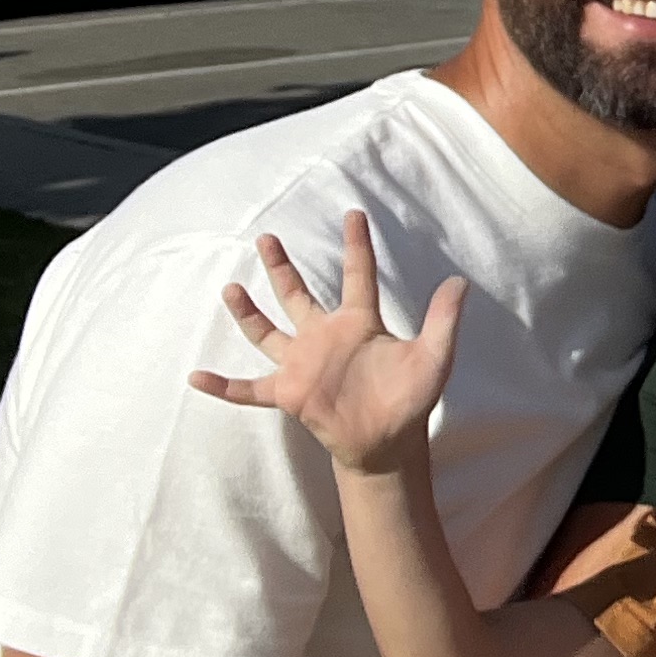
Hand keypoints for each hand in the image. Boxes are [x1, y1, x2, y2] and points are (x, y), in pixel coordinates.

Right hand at [187, 210, 464, 474]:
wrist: (389, 442)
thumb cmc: (411, 399)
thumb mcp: (434, 357)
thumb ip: (443, 321)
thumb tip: (460, 281)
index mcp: (359, 324)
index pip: (357, 276)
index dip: (357, 246)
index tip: (354, 213)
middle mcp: (324, 337)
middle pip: (297, 294)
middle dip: (281, 267)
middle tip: (267, 237)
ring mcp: (302, 364)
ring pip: (267, 332)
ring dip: (248, 313)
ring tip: (231, 288)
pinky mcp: (288, 393)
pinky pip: (248, 389)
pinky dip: (223, 386)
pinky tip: (196, 377)